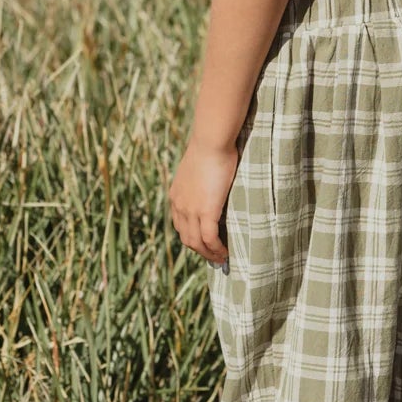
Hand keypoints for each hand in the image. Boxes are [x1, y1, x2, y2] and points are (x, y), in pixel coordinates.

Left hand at [170, 136, 238, 265]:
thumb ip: (200, 181)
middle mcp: (179, 206)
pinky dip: (217, 249)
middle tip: (215, 256)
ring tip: (222, 259)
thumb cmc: (210, 148)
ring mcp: (190, 210)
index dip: (192, 238)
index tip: (205, 243)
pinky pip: (209, 239)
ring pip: (196, 243)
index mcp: (176, 196)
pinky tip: (225, 253)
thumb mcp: (199, 168)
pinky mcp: (205, 211)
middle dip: (201, 251)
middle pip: (186, 238)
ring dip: (209, 254)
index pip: (180, 226)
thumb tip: (212, 183)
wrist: (211, 142)